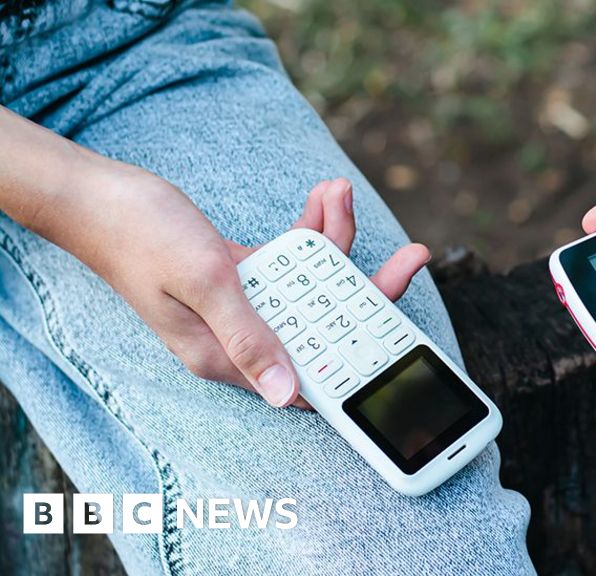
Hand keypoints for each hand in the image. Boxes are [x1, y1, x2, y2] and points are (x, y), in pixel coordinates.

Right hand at [59, 168, 427, 407]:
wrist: (96, 196)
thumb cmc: (140, 236)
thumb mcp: (204, 283)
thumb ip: (249, 335)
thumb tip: (287, 394)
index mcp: (228, 356)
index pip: (311, 371)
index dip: (360, 358)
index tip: (402, 336)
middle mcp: (240, 337)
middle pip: (325, 324)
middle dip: (368, 287)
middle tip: (412, 255)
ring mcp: (243, 305)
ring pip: (312, 284)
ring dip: (335, 239)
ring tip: (340, 192)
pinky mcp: (242, 276)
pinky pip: (291, 259)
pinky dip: (309, 229)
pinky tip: (323, 196)